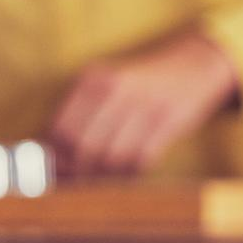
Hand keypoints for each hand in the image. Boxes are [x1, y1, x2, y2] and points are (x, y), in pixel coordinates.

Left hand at [46, 31, 242, 176]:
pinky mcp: (169, 121)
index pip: (61, 129)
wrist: (195, 63)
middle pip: (84, 147)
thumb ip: (77, 110)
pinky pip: (141, 159)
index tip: (52, 170)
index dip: (54, 156)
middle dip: (76, 170)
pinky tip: (125, 171)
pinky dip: (129, 172)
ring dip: (103, 175)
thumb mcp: (106, 81)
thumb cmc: (142, 79)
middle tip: (74, 180)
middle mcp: (117, 89)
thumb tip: (47, 150)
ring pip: (112, 158)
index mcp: (94, 78)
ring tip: (99, 178)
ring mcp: (145, 105)